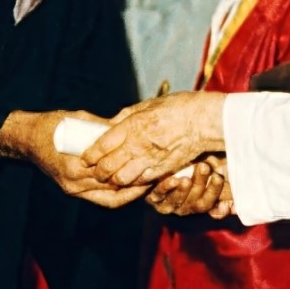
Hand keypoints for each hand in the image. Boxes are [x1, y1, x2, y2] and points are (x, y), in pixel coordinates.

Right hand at [0, 110, 149, 207]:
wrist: (27, 138)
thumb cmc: (53, 125)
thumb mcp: (81, 120)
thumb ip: (103, 128)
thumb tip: (127, 127)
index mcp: (77, 165)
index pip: (112, 175)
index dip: (134, 172)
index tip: (152, 165)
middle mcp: (75, 182)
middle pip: (114, 190)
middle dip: (137, 186)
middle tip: (157, 177)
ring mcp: (73, 189)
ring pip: (109, 199)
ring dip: (129, 193)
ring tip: (149, 184)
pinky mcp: (72, 190)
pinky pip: (100, 198)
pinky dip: (117, 195)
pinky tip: (131, 188)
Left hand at [81, 91, 225, 185]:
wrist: (203, 121)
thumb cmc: (176, 107)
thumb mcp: (146, 105)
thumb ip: (125, 118)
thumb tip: (109, 126)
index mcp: (132, 125)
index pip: (102, 144)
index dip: (90, 154)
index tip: (86, 157)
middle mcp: (138, 144)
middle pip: (108, 166)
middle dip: (97, 171)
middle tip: (95, 170)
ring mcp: (150, 159)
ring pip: (121, 178)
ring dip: (113, 179)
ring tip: (110, 177)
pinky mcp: (162, 170)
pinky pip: (140, 182)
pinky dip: (131, 183)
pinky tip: (129, 178)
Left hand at [146, 157, 230, 216]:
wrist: (160, 171)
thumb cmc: (189, 169)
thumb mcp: (205, 171)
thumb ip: (220, 178)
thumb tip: (233, 194)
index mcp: (199, 203)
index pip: (210, 203)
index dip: (215, 192)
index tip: (219, 177)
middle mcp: (185, 207)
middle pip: (196, 202)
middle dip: (201, 184)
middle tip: (204, 167)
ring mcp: (169, 205)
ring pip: (178, 201)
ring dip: (183, 191)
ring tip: (185, 180)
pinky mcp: (154, 199)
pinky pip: (159, 195)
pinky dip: (165, 187)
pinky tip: (170, 179)